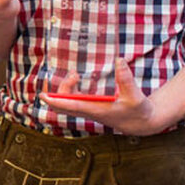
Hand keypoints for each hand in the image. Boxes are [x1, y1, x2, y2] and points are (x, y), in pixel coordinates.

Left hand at [41, 58, 165, 135]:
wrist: (141, 124)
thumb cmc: (138, 111)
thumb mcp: (135, 95)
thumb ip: (126, 78)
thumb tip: (119, 60)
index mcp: (97, 111)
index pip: (71, 107)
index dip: (56, 102)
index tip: (43, 96)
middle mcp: (89, 112)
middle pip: (63, 106)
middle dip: (59, 91)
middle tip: (74, 76)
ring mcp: (88, 111)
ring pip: (66, 103)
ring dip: (65, 89)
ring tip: (75, 75)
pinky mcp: (90, 109)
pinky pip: (72, 101)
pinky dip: (70, 91)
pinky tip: (76, 79)